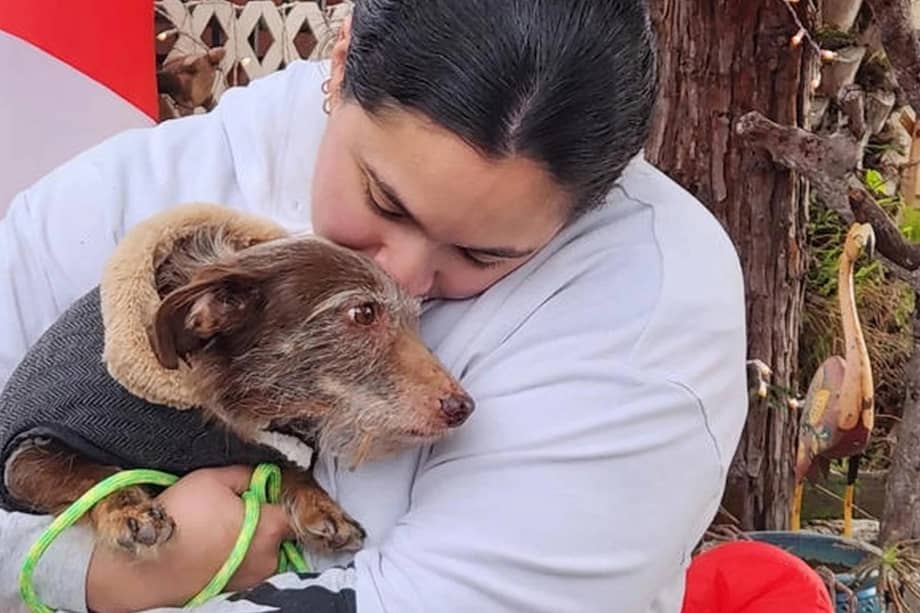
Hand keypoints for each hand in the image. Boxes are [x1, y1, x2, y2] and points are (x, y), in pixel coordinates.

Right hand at [85, 465, 294, 612]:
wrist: (143, 566)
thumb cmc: (179, 518)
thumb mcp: (212, 479)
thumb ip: (245, 474)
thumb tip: (262, 476)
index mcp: (269, 529)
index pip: (294, 511)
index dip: (280, 498)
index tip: (264, 491)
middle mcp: (267, 559)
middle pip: (279, 533)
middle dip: (264, 520)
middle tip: (236, 509)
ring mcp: (252, 579)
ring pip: (263, 551)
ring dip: (251, 540)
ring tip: (219, 529)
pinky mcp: (234, 590)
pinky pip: (246, 567)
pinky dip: (237, 557)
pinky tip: (213, 547)